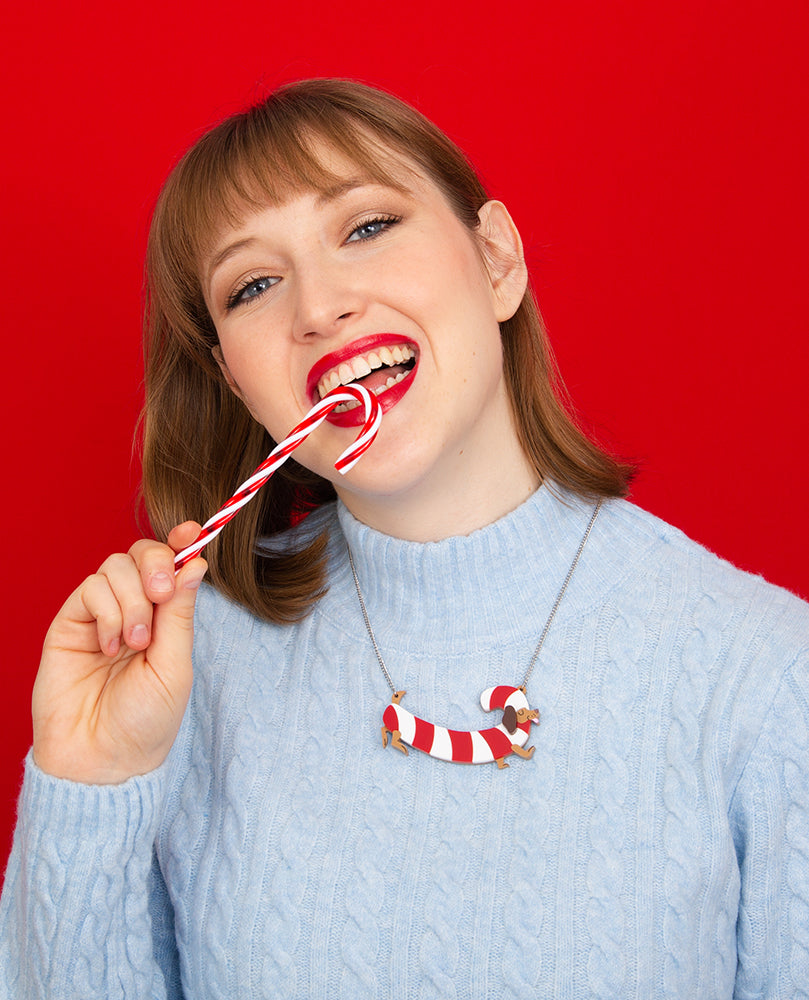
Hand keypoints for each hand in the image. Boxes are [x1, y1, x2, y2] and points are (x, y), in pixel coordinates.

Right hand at [31, 522, 207, 783]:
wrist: (100, 758)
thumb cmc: (144, 721)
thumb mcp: (174, 665)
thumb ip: (181, 613)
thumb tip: (196, 562)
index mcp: (167, 619)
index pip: (173, 566)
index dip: (182, 543)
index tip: (193, 531)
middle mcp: (135, 610)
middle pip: (143, 555)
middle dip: (156, 564)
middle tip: (160, 593)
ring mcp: (101, 615)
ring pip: (116, 567)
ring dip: (132, 600)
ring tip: (134, 643)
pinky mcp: (70, 623)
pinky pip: (90, 589)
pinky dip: (107, 612)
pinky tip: (110, 646)